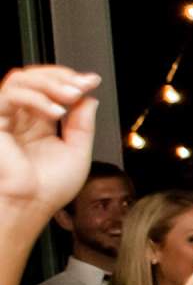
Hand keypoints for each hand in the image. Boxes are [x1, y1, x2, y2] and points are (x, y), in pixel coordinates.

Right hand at [0, 66, 101, 233]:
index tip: (92, 81)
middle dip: (61, 76)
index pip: (51, 89)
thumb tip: (89, 99)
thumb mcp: (77, 152)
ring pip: (21, 80)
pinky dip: (36, 97)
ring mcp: (6, 118)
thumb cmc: (47, 189)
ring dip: (50, 83)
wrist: (29, 207)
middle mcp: (21, 118)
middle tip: (82, 85)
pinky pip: (10, 95)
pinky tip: (56, 111)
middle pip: (34, 78)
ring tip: (71, 96)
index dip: (70, 81)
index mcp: (39, 124)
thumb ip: (82, 124)